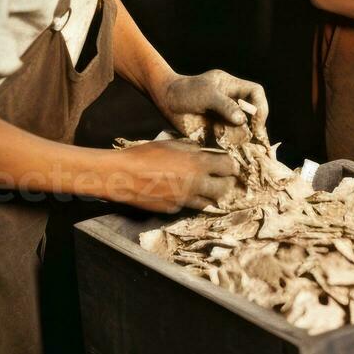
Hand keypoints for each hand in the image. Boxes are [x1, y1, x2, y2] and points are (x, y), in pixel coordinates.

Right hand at [115, 140, 241, 212]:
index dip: (230, 166)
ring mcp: (185, 199)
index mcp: (198, 164)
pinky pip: (188, 206)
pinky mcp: (173, 209)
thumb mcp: (171, 143)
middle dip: (225, 183)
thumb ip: (190, 148)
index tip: (229, 165)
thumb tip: (202, 151)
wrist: (122, 176)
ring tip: (205, 188)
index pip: (228, 167)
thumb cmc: (144, 155)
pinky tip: (181, 192)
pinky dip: (189, 200)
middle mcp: (195, 184)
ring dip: (209, 195)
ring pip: (208, 202)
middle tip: (221, 179)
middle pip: (224, 189)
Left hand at [156, 69, 269, 138]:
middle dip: (257, 127)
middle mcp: (232, 103)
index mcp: (232, 87)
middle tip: (257, 140)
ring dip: (246, 139)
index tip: (256, 120)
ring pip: (244, 129)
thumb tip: (242, 121)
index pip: (255, 93)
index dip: (260, 105)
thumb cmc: (184, 92)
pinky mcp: (217, 131)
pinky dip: (234, 147)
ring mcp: (225, 117)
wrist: (165, 102)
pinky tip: (235, 152)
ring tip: (247, 149)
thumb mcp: (206, 94)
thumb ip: (225, 105)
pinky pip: (230, 140)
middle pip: (253, 113)